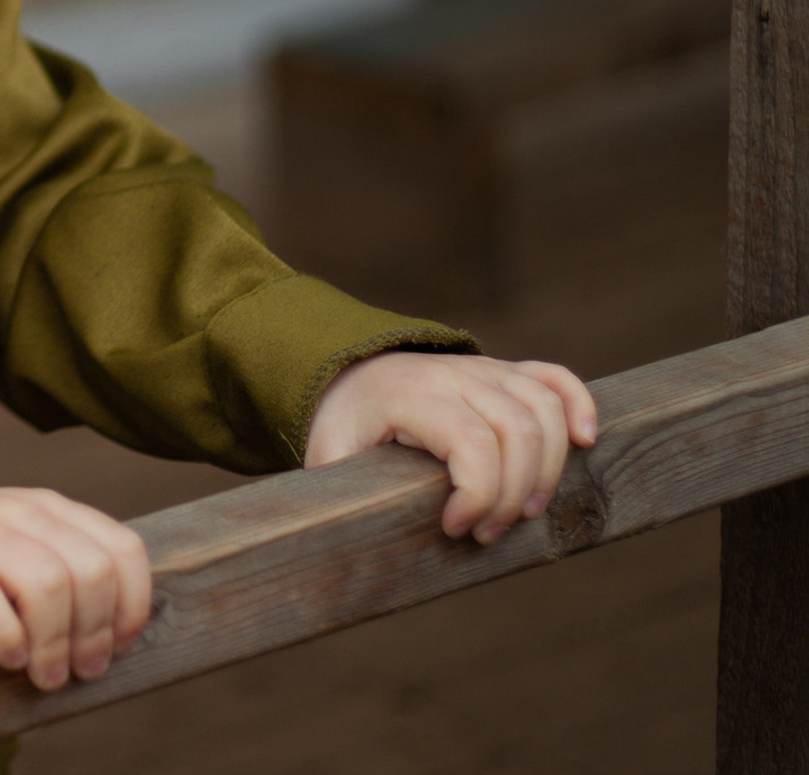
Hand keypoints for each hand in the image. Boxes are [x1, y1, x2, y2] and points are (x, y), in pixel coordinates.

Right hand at [0, 487, 151, 691]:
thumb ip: (73, 573)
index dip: (131, 606)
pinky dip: (5, 636)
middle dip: (93, 632)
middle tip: (79, 671)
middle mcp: (18, 509)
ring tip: (45, 674)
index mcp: (51, 507)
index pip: (122, 548)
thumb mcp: (30, 552)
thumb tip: (122, 638)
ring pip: (44, 581)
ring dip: (54, 642)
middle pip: (88, 571)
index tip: (120, 647)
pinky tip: (8, 656)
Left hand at [305, 351, 597, 543]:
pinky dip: (577, 405)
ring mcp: (482, 368)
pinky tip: (585, 442)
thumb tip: (336, 544)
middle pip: (516, 431)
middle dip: (512, 494)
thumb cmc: (341, 425)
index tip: (454, 529)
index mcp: (409, 393)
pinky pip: (553, 378)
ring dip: (546, 469)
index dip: (478, 494)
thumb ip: (338, 494)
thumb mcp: (327, 457)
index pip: (471, 441)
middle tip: (485, 532)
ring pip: (543, 409)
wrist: (344, 374)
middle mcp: (452, 373)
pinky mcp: (503, 372)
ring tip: (523, 511)